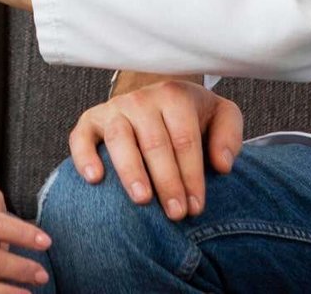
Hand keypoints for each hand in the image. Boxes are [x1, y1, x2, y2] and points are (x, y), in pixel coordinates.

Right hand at [69, 79, 243, 221]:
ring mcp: (114, 109)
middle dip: (167, 181)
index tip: (196, 206)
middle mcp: (142, 99)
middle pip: (154, 142)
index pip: (184, 139)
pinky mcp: (91, 120)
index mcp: (174, 96)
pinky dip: (84, 156)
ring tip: (142, 199)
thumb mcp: (220, 115)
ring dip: (131, 170)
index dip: (192, 175)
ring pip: (120, 138)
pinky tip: (95, 179)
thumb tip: (222, 165)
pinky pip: (81, 137)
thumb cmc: (191, 116)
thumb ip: (229, 135)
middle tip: (176, 214)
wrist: (157, 99)